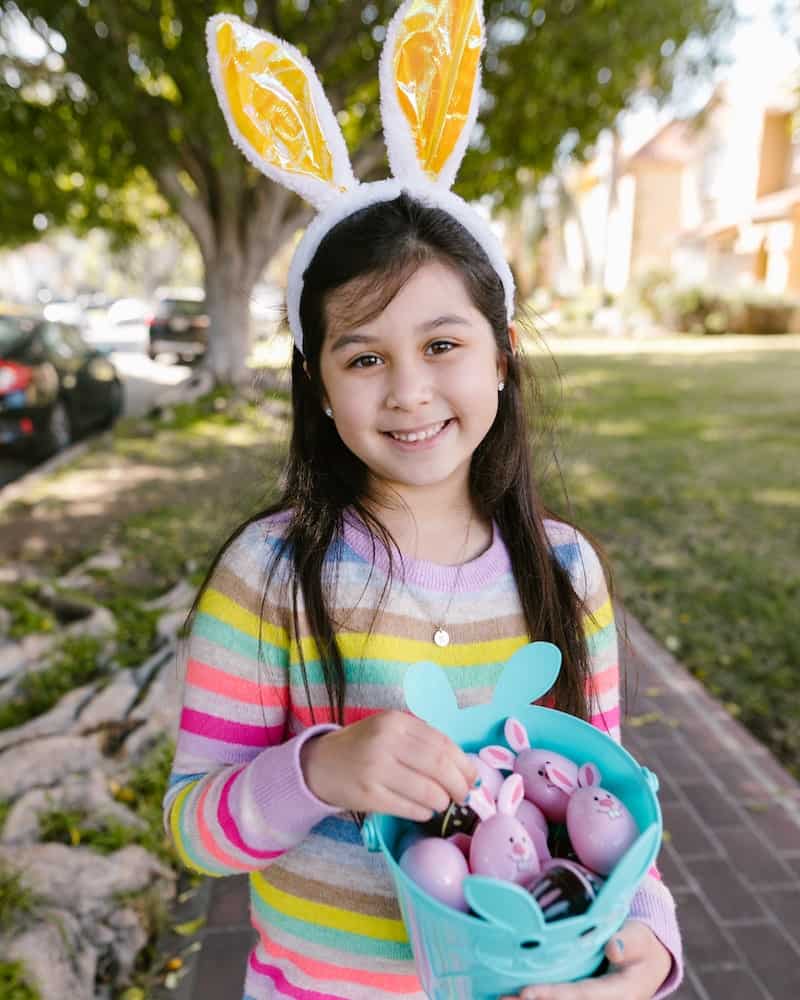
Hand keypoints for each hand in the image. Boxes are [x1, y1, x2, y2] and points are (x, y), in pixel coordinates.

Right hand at [300, 710, 477, 820]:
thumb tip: (464, 769)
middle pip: (438, 766)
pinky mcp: (368, 795)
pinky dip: (423, 812)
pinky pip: (408, 808)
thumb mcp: (390, 731)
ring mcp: (375, 769)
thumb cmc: (363, 747)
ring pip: (427, 790)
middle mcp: (385, 741)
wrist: (319, 764)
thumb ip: (422, 742)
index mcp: (395, 721)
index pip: (442, 742)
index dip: (463, 763)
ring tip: (441, 803)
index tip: (473, 777)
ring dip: (441, 801)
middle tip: (464, 796)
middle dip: (458, 785)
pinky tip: (424, 811)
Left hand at [499, 921, 672, 999]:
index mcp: (619, 993)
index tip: (527, 993)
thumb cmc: (642, 946)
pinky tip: (511, 995)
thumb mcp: (641, 940)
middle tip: (501, 999)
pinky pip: (558, 998)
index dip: (554, 995)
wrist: (648, 962)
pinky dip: (536, 997)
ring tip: (499, 999)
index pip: (582, 996)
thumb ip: (629, 942)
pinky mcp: (580, 996)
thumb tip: (612, 948)